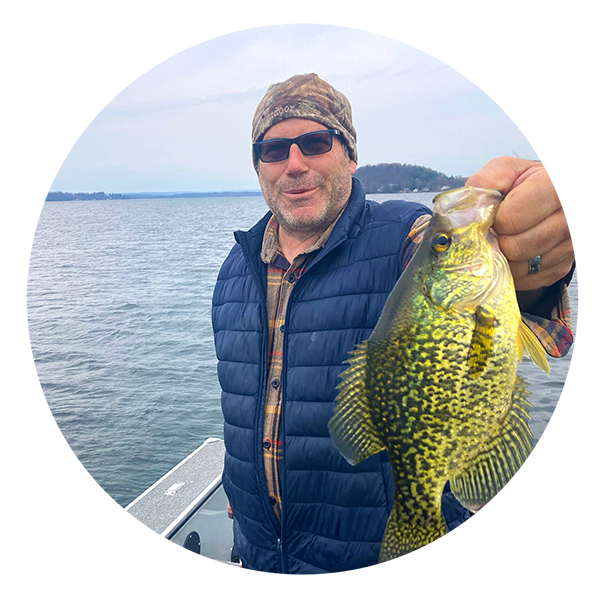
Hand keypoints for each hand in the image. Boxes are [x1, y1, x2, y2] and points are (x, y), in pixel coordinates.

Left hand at [466, 157, 578, 292]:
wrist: (558, 198)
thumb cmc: (530, 184)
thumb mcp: (509, 171)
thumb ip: (486, 182)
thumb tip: (469, 210)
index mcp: (561, 185)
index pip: (511, 219)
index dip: (495, 221)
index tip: (493, 216)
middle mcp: (575, 217)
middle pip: (514, 247)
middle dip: (497, 240)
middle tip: (498, 229)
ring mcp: (572, 246)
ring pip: (519, 267)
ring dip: (503, 257)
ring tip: (507, 238)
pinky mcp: (563, 267)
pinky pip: (527, 279)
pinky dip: (514, 269)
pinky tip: (517, 251)